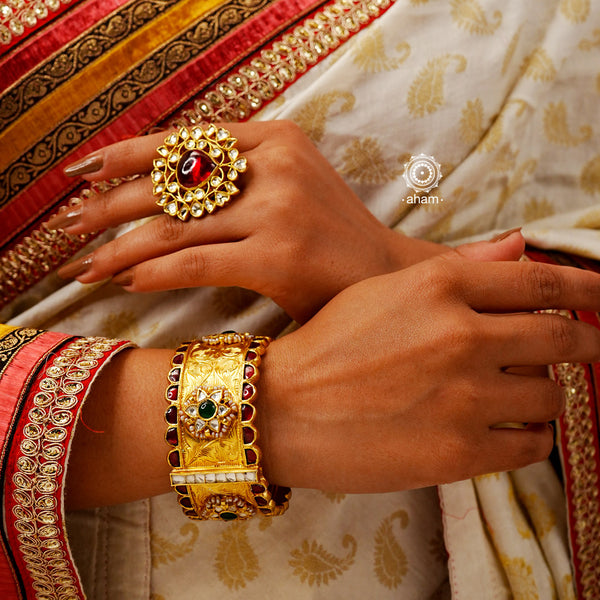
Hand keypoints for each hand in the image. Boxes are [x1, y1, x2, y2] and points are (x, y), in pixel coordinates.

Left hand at [51, 121, 443, 321]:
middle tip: (71, 226)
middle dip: (108, 205)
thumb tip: (163, 185)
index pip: (183, 141)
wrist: (385, 275)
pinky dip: (153, 272)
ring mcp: (279, 210)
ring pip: (172, 225)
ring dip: (119, 247)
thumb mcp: (291, 183)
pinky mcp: (278, 258)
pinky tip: (127, 283)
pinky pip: (194, 261)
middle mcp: (276, 165)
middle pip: (168, 181)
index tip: (85, 173)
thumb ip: (240, 172)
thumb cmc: (330, 236)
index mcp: (277, 138)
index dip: (126, 156)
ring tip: (86, 265)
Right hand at [256, 234, 599, 491]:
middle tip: (594, 348)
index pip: (540, 280)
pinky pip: (533, 445)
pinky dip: (531, 436)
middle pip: (562, 336)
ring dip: (546, 394)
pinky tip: (508, 430)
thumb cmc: (327, 344)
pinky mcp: (461, 453)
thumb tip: (518, 248)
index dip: (585, 286)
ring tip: (524, 395)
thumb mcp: (383, 289)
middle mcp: (462, 334)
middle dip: (588, 342)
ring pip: (552, 395)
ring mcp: (465, 396)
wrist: (284, 408)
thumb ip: (457, 269)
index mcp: (441, 286)